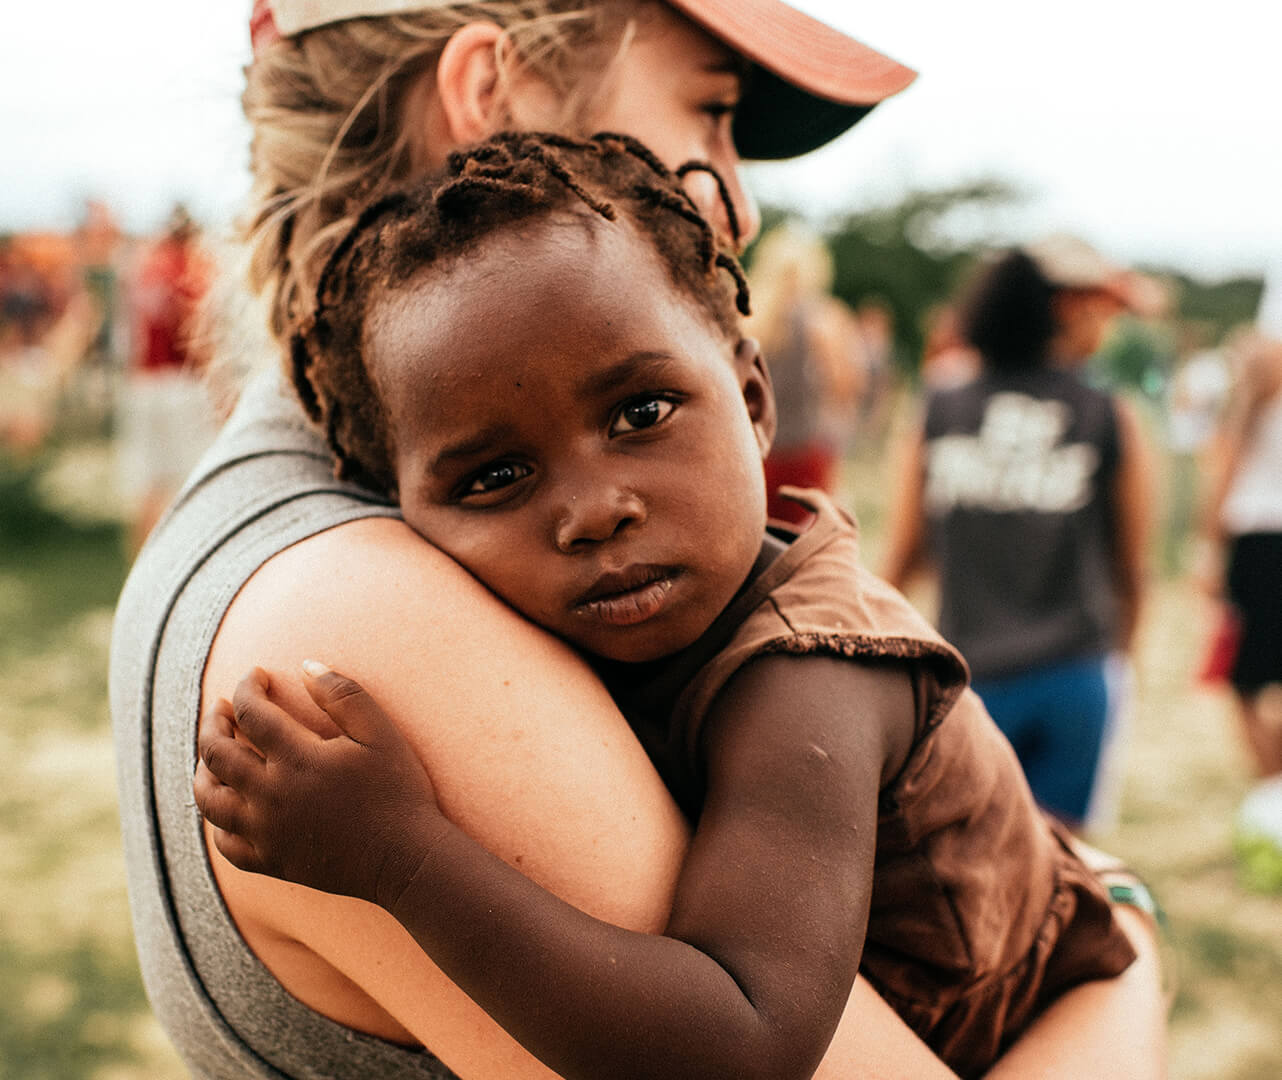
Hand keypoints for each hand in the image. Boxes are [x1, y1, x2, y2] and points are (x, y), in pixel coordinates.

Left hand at [193, 663, 443, 908]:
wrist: (407, 858)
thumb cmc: (399, 790)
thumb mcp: (380, 732)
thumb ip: (343, 694)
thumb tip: (306, 664)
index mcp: (298, 759)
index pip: (251, 712)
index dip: (247, 687)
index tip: (257, 675)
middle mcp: (271, 796)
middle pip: (216, 752)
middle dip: (214, 722)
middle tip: (223, 708)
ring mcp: (266, 833)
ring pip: (208, 799)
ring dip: (203, 769)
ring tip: (214, 753)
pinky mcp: (271, 861)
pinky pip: (225, 844)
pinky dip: (218, 821)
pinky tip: (230, 804)